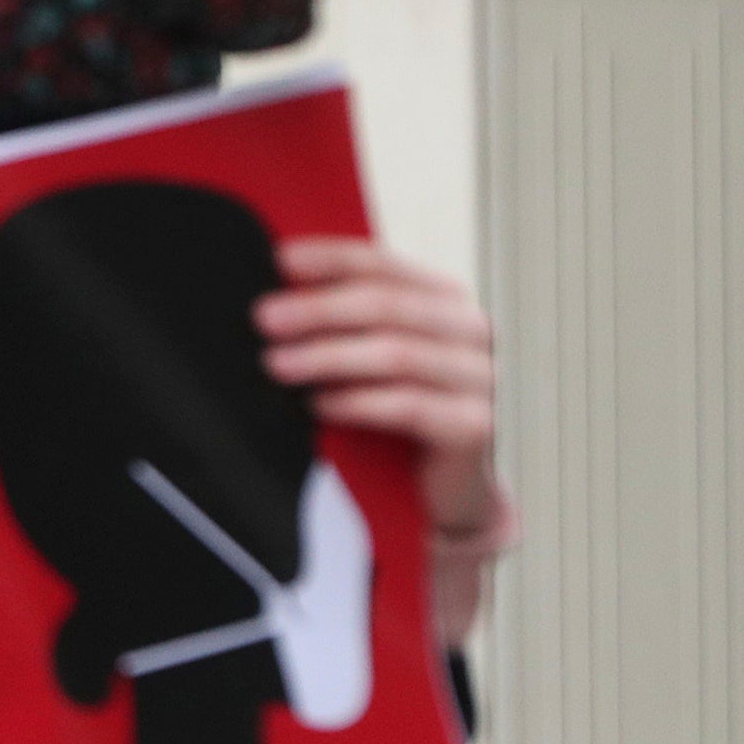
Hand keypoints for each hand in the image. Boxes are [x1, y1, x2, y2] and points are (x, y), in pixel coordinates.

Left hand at [255, 239, 516, 641]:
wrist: (443, 484)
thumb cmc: (396, 404)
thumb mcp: (369, 352)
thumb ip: (341, 317)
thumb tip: (273, 288)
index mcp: (443, 297)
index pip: (382, 265)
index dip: (329, 259)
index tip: (277, 260)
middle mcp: (470, 329)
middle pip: (387, 307)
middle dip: (318, 310)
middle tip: (264, 319)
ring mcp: (480, 377)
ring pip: (396, 355)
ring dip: (328, 356)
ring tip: (276, 364)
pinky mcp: (475, 425)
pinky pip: (409, 407)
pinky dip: (357, 402)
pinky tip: (318, 404)